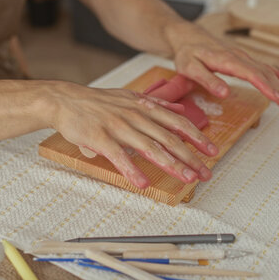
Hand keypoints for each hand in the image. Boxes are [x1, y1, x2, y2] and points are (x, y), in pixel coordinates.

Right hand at [43, 82, 217, 188]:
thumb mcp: (131, 96)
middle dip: (190, 156)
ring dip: (170, 164)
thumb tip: (180, 108)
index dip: (196, 137)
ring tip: (186, 179)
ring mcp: (118, 126)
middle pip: (168, 138)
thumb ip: (157, 104)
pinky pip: (119, 156)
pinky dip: (132, 170)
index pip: (177, 122)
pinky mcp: (100, 138)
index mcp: (144, 107)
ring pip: (149, 147)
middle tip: (205, 173)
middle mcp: (135, 116)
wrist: (66, 100)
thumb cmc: (99, 101)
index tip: (212, 151)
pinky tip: (143, 183)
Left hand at [167, 22, 278, 111]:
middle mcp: (239, 56)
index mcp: (227, 60)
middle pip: (264, 74)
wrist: (187, 36)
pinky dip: (277, 73)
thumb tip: (225, 93)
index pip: (252, 74)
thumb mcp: (189, 68)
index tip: (278, 98)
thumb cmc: (187, 52)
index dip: (267, 87)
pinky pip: (263, 65)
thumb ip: (207, 80)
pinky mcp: (242, 58)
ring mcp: (242, 56)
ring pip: (266, 71)